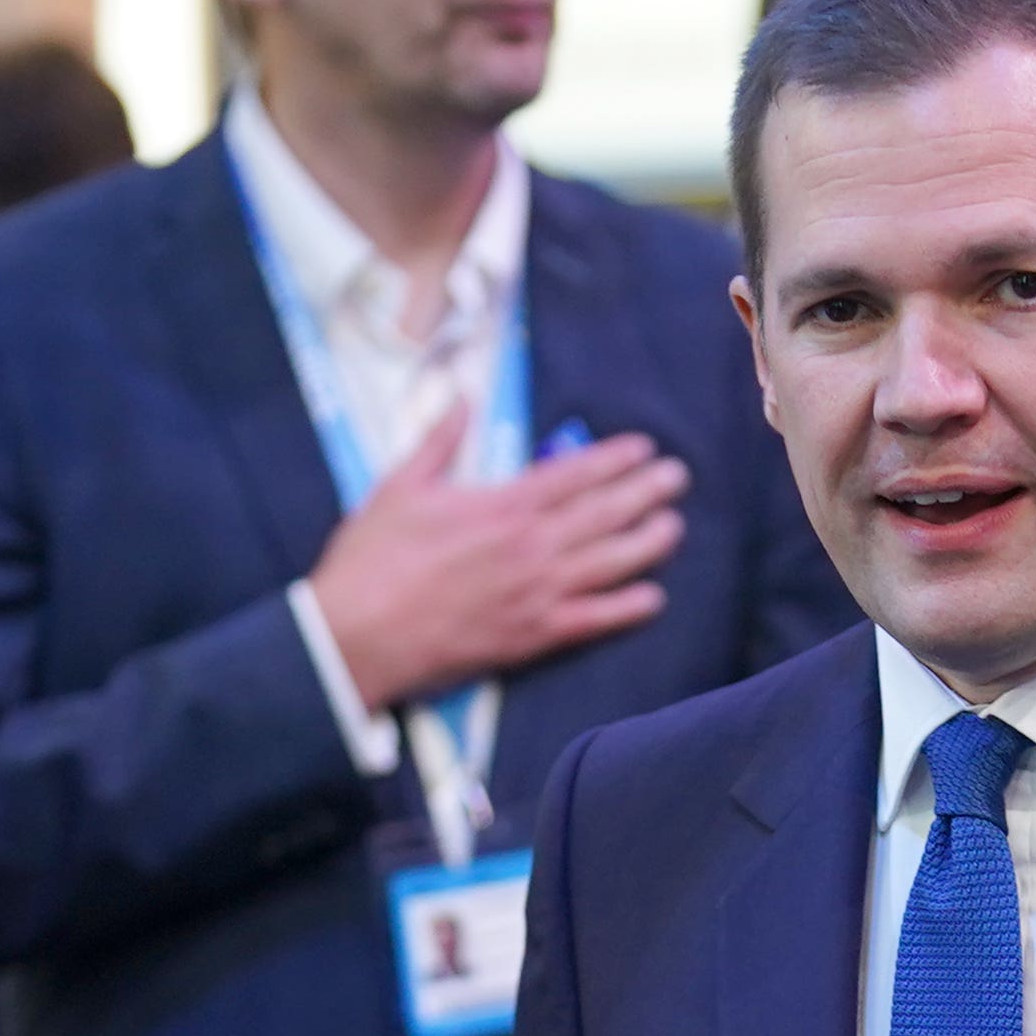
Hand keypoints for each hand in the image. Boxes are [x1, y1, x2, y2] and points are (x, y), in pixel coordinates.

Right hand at [306, 402, 688, 711]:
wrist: (357, 635)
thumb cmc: (371, 560)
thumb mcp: (399, 486)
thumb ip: (438, 441)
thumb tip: (461, 398)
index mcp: (502, 504)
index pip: (574, 473)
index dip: (614, 459)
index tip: (644, 449)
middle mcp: (531, 545)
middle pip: (604, 512)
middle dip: (645, 491)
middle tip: (678, 478)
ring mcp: (537, 593)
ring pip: (610, 562)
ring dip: (648, 543)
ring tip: (675, 527)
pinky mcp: (532, 636)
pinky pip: (593, 620)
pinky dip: (627, 609)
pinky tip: (654, 598)